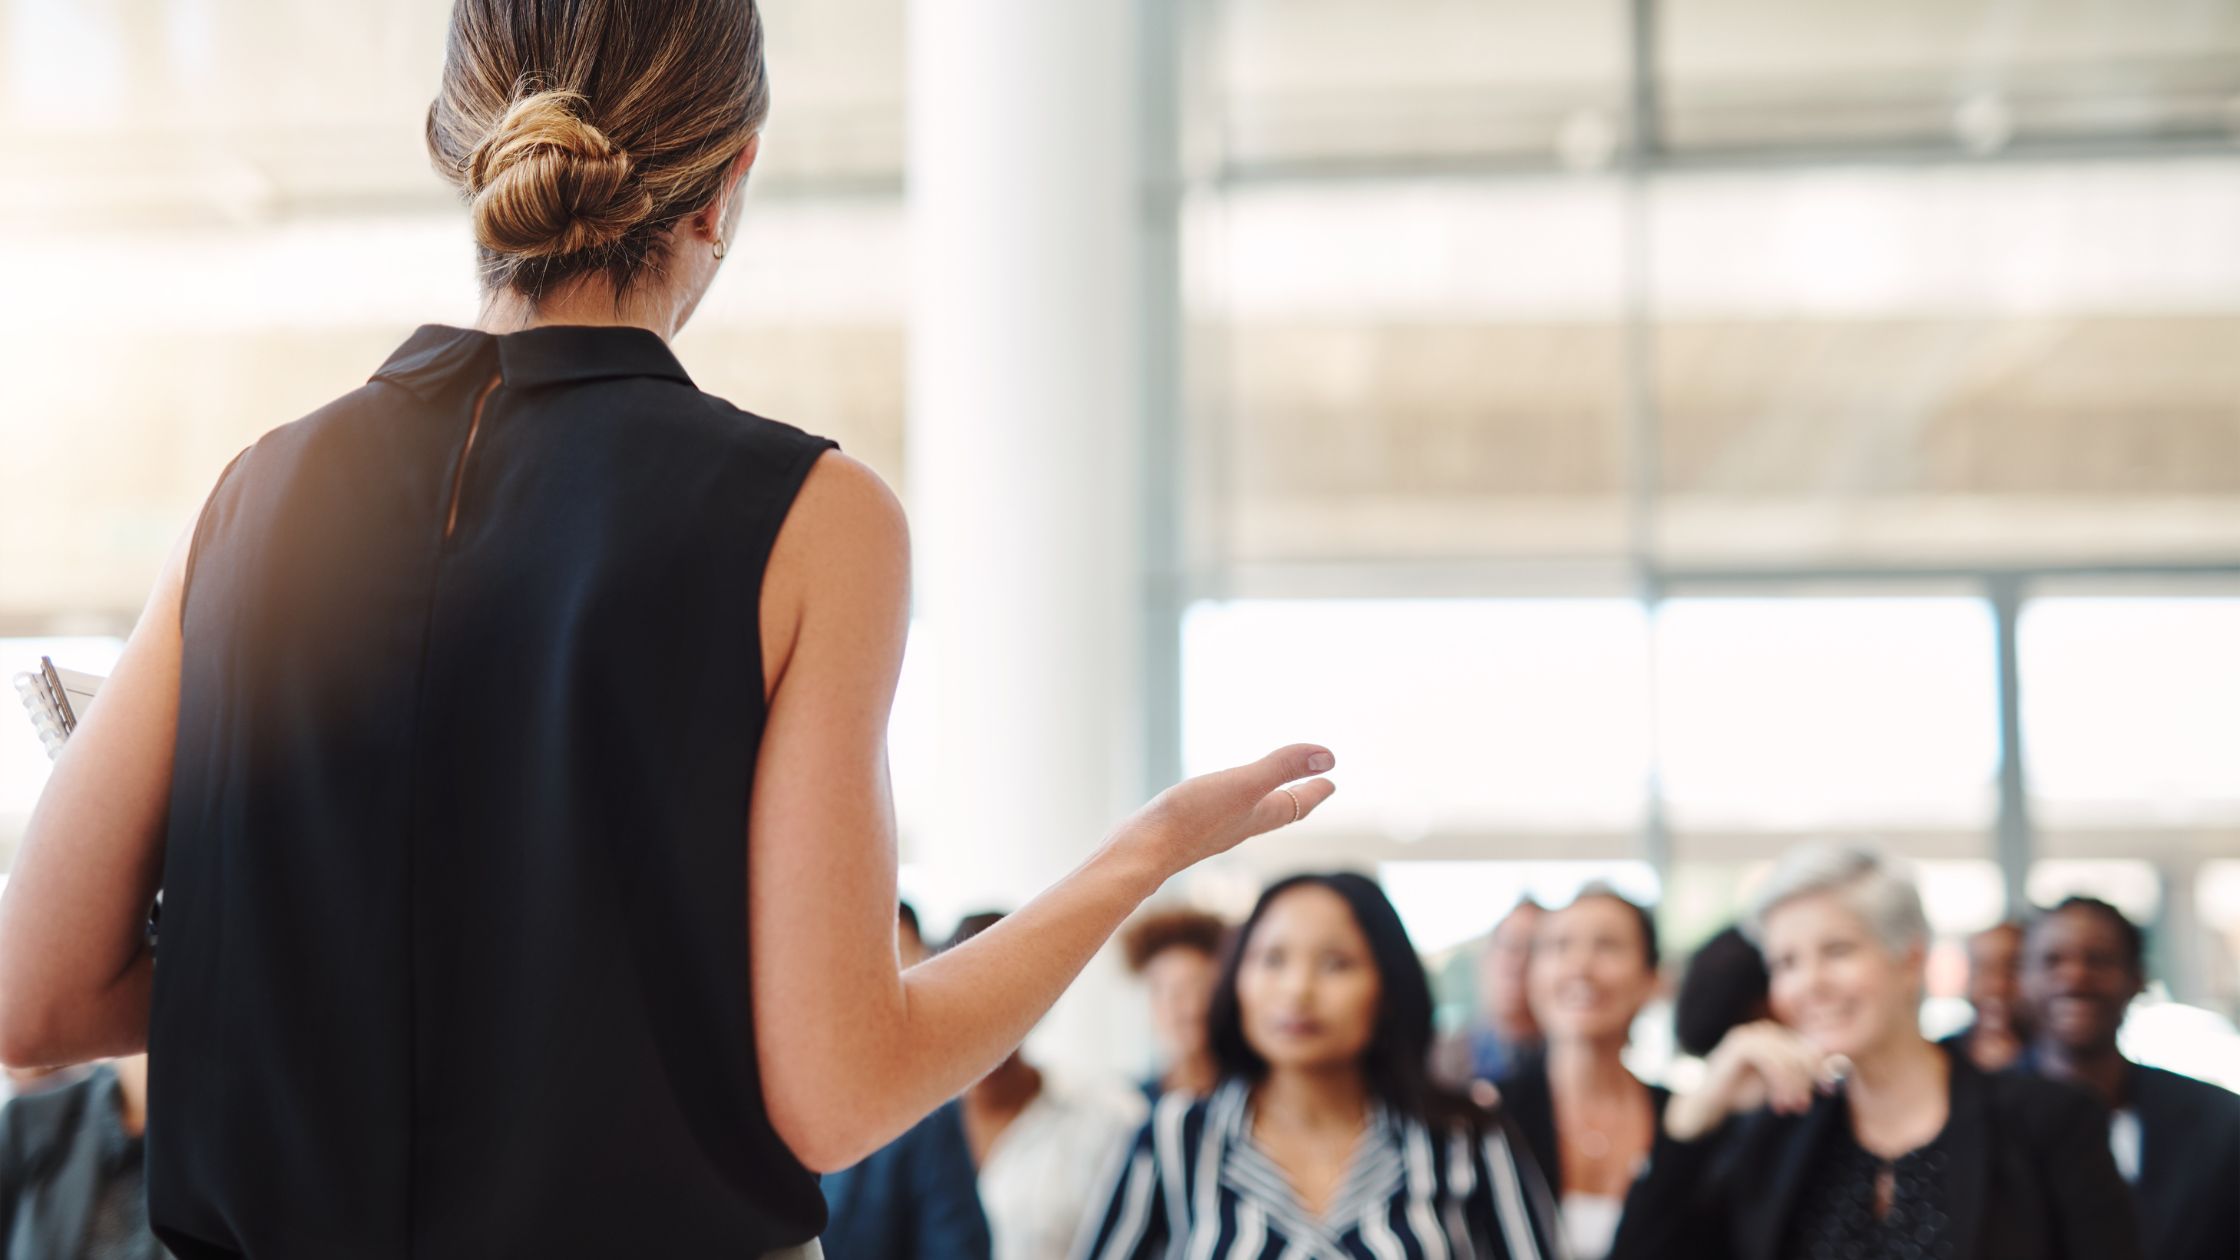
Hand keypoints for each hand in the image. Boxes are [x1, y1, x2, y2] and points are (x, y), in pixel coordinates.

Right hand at [1115, 744, 1335, 879]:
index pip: (1296, 804)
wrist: (1141, 851)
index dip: (1315, 790)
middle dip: (1296, 797)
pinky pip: (1218, 812)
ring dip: (1265, 801)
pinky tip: (1215, 799)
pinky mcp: (1186, 828)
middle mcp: (1238, 826)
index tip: (1331, 781)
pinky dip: (1230, 802)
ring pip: (1248, 814)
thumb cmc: (1191, 818)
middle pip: (1277, 811)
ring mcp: (1211, 829)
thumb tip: (1329, 757)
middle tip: (1312, 786)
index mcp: (1257, 816)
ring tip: (1269, 792)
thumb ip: (1281, 768)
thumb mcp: (1243, 785)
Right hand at [1667, 1020, 1841, 1139]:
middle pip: (1801, 1049)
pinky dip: (1779, 1082)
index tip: (1827, 1091)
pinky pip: (1770, 1059)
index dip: (1821, 1068)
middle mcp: (1764, 1031)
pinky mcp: (1739, 1044)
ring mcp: (1750, 1034)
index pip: (1809, 1046)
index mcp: (1775, 1037)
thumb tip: (1833, 1072)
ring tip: (1792, 1107)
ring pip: (1788, 1055)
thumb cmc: (1743, 1093)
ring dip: (1794, 1084)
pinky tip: (1777, 1101)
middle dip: (1808, 1079)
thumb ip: (1801, 1076)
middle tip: (1804, 1105)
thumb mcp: (1780, 1084)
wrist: (1708, 1102)